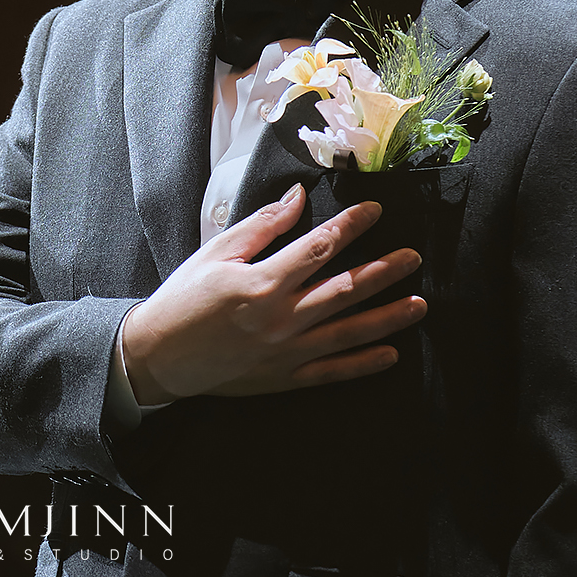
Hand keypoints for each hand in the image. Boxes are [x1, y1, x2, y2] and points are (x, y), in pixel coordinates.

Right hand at [120, 182, 425, 401]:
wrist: (157, 355)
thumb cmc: (184, 298)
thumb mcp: (216, 252)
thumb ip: (262, 226)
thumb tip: (297, 198)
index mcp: (261, 281)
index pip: (319, 247)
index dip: (350, 225)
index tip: (373, 210)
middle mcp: (279, 318)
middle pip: (344, 289)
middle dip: (384, 271)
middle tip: (413, 257)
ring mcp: (285, 352)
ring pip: (348, 332)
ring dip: (386, 318)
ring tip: (418, 304)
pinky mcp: (283, 378)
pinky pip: (332, 372)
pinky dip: (363, 364)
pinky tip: (390, 354)